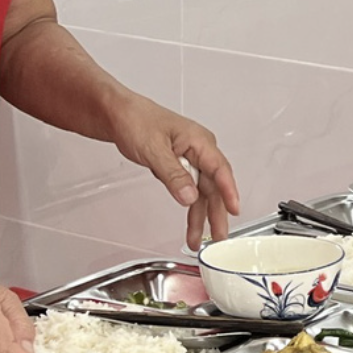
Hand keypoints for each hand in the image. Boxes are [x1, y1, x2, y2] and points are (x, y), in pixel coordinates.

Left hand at [109, 96, 240, 248]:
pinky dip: (189, 207)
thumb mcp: (153, 149)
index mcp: (199, 141)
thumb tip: (189, 196)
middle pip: (213, 186)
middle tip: (219, 236)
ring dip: (200, 216)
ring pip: (202, 192)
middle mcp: (199, 150)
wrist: (118, 114)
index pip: (220, 170)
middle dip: (216, 213)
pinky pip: (189, 190)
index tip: (234, 211)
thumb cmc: (135, 120)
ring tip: (198, 238)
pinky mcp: (180, 166)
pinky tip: (191, 222)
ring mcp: (190, 158)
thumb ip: (173, 174)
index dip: (229, 192)